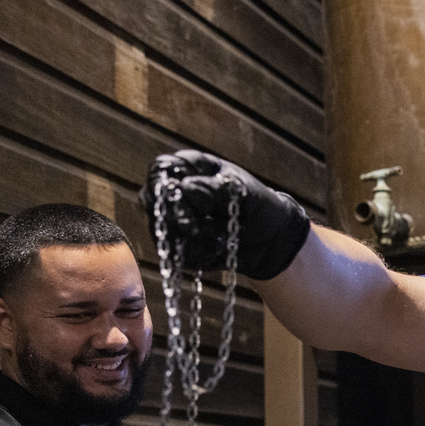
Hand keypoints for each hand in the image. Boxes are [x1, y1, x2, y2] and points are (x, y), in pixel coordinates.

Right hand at [141, 149, 310, 278]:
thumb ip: (215, 188)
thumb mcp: (242, 191)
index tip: (183, 193)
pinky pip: (178, 256)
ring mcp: (174, 223)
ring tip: (220, 237)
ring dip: (191, 238)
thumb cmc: (258, 205)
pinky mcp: (181, 250)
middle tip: (193, 228)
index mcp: (189, 169)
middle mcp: (175, 194)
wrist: (272, 238)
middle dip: (175, 216)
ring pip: (163, 231)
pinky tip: (219, 250)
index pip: (161, 170)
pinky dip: (199, 255)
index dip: (163, 182)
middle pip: (152, 201)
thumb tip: (186, 188)